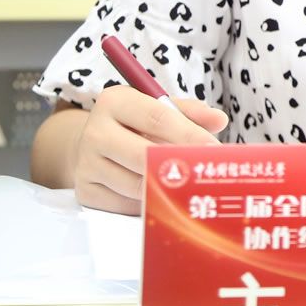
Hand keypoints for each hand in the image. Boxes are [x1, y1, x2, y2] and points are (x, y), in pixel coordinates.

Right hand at [70, 87, 227, 214]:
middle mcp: (95, 131)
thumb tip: (220, 120)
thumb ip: (190, 112)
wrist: (91, 145)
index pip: (157, 118)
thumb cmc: (135, 124)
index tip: (214, 148)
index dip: (188, 134)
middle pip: (143, 155)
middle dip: (179, 165)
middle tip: (207, 173)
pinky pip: (126, 204)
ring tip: (190, 186)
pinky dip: (148, 202)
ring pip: (137, 185)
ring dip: (165, 188)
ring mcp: (86, 164)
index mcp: (114, 101)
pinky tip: (162, 195)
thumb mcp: (158, 108)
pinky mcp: (85, 192)